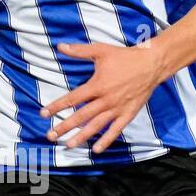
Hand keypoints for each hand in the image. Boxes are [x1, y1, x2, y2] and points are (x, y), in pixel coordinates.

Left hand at [39, 40, 165, 153]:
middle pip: (81, 116)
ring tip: (68, 145)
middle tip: (51, 135)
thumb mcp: (101, 51)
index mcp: (97, 85)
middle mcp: (106, 100)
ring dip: (81, 136)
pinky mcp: (128, 114)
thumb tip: (60, 46)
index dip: (57, 106)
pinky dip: (107, 140)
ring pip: (96, 126)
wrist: (151, 64)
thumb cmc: (125, 57)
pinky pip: (116, 130)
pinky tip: (97, 149)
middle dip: (64, 126)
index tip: (43, 114)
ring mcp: (117, 108)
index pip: (72, 99)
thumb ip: (79, 51)